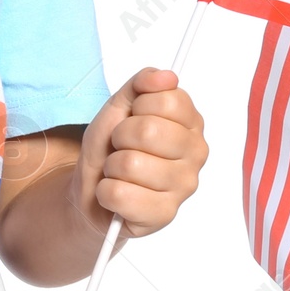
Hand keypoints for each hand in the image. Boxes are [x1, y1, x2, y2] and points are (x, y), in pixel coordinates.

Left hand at [74, 66, 207, 239]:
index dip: (137, 107)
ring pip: (132, 164)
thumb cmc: (111, 147)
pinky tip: (117, 194)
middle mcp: (196, 153)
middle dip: (120, 137)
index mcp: (190, 122)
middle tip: (120, 147)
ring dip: (111, 167)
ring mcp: (185, 186)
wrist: (92, 189)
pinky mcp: (165, 215)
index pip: (168, 100)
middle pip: (149, 131)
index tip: (131, 118)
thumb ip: (141, 85)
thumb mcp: (119, 107)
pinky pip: (122, 195)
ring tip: (118, 172)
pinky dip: (107, 193)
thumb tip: (166, 75)